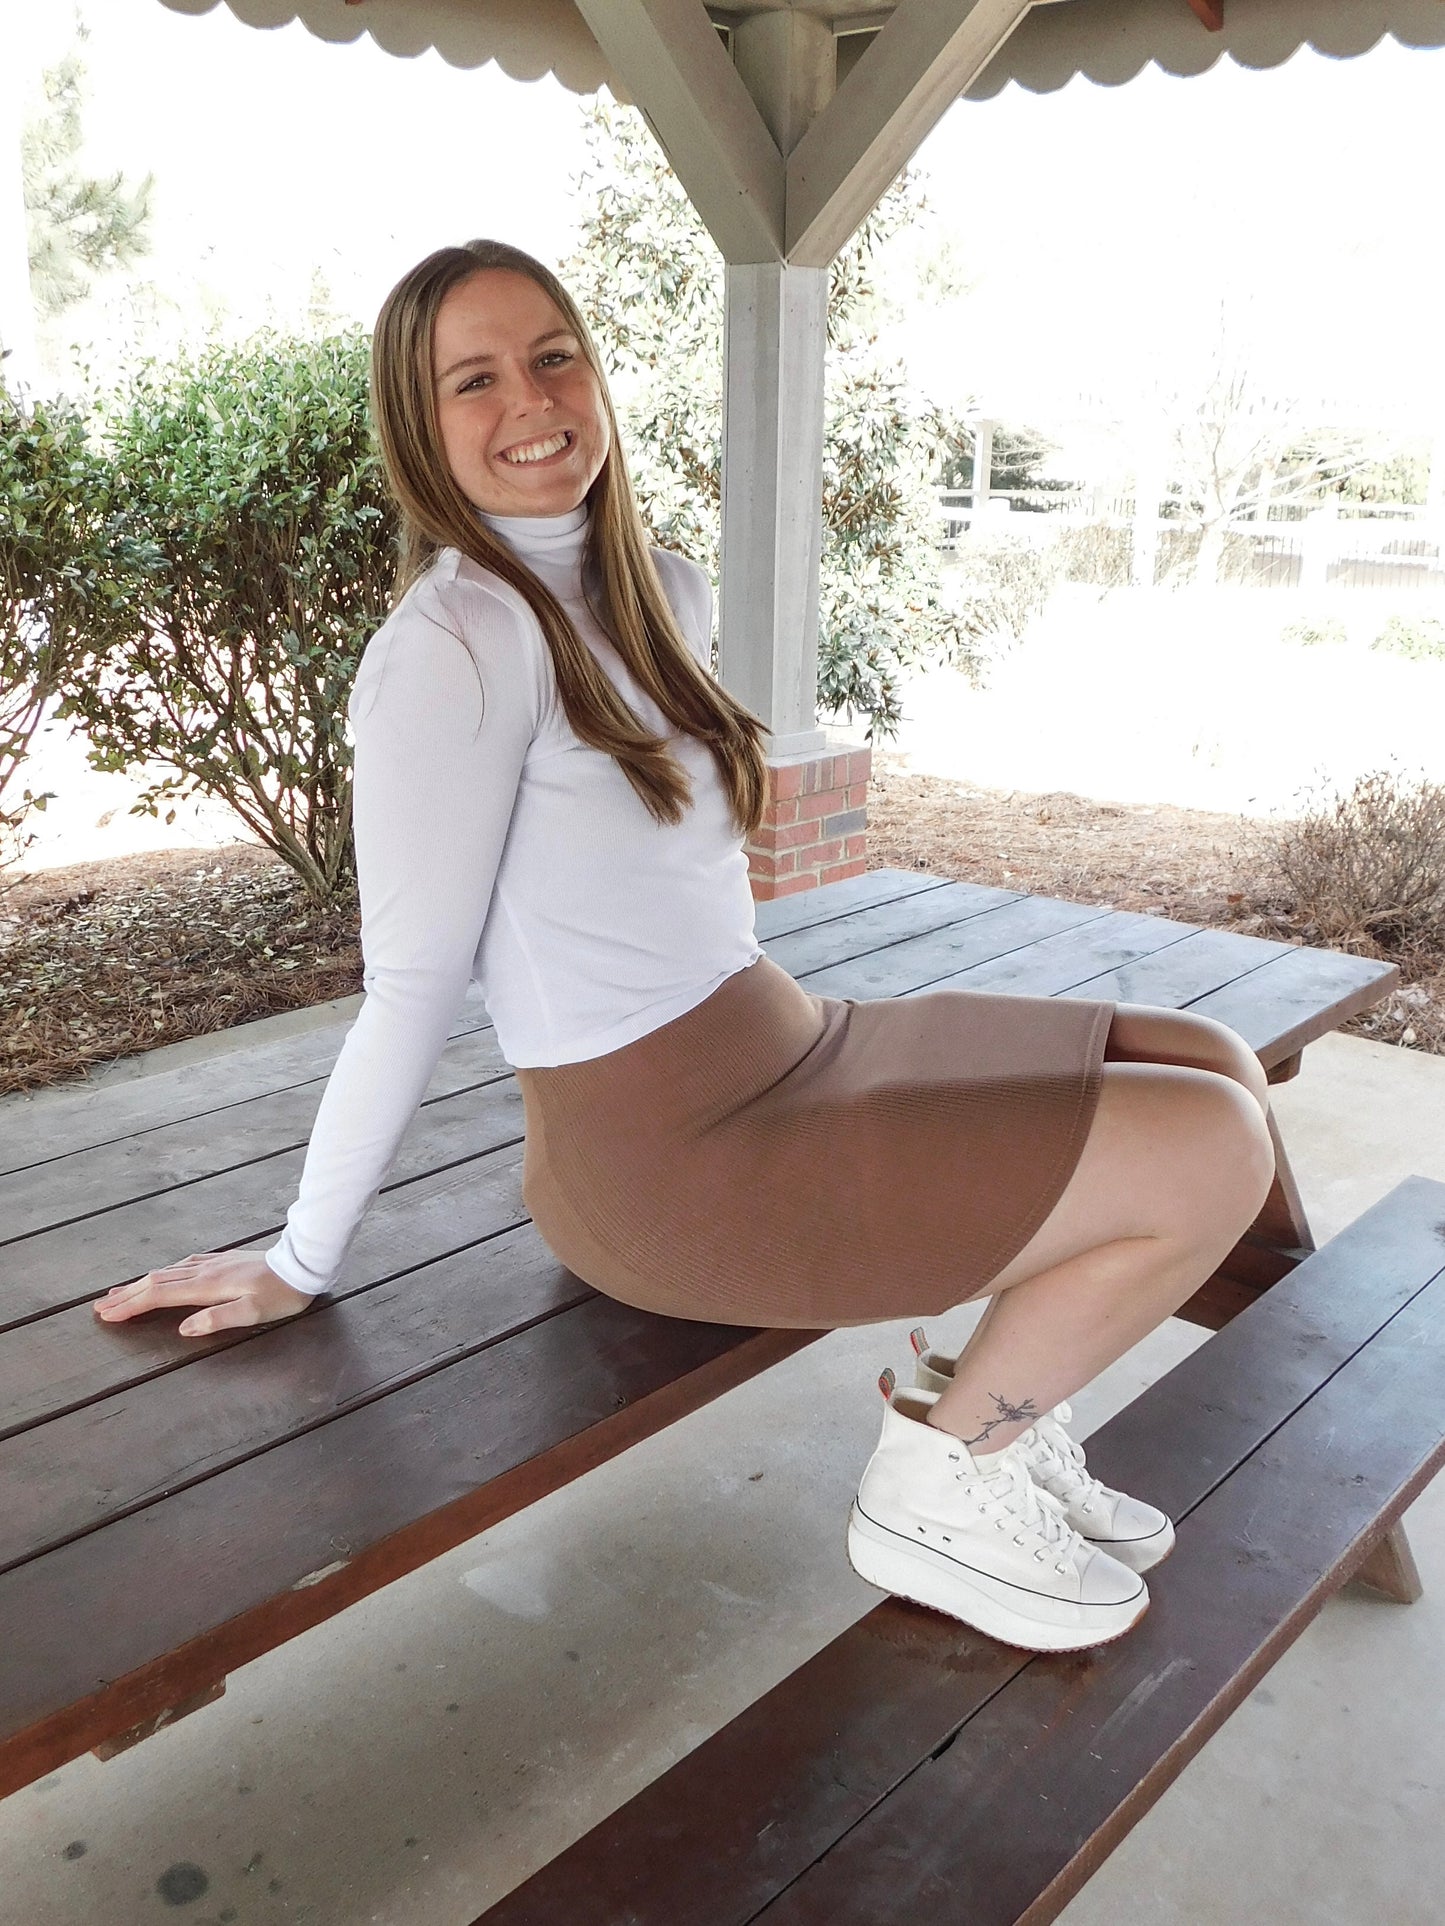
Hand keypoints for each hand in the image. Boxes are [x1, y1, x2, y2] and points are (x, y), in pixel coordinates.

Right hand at [93, 1250, 316, 1336]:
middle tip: (101, 1305)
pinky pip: (182, 1265)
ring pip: (167, 1271)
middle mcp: (205, 1271)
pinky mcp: (223, 1260)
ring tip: (120, 1291)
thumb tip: (183, 1327)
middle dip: (127, 1294)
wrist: (304, 1263)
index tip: (108, 1315)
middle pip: (156, 1281)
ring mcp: (213, 1263)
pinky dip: (163, 1273)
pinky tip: (162, 1273)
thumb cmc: (281, 1294)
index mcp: (207, 1286)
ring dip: (141, 1282)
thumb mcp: (252, 1313)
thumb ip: (216, 1319)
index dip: (132, 1306)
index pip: (159, 1295)